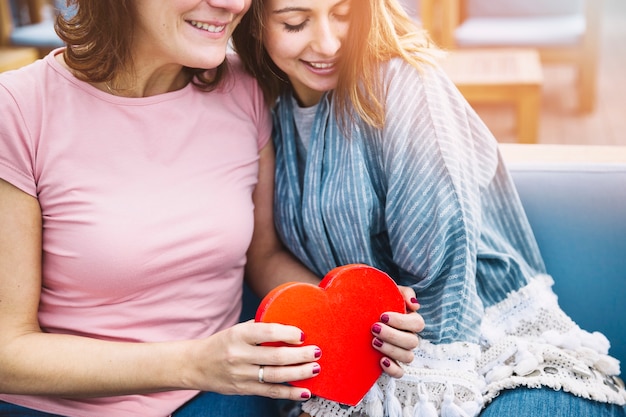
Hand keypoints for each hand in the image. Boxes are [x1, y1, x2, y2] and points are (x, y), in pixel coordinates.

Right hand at [185, 320, 320, 400]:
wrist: (195, 364)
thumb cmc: (223, 343)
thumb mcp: (238, 329)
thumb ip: (261, 327)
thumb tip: (291, 323)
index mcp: (238, 335)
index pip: (266, 332)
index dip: (287, 333)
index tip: (302, 334)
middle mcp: (239, 355)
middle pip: (275, 357)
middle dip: (300, 355)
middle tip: (317, 352)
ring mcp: (241, 375)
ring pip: (275, 376)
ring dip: (299, 373)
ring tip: (315, 368)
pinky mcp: (244, 389)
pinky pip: (271, 392)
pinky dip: (290, 393)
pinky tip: (305, 391)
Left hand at [371, 286, 423, 377]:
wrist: (358, 314)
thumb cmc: (377, 300)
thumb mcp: (388, 290)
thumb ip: (404, 292)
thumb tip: (414, 305)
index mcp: (410, 321)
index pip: (417, 324)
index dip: (402, 321)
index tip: (382, 316)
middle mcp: (408, 337)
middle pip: (412, 341)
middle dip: (392, 335)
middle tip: (374, 328)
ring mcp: (401, 352)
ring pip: (407, 357)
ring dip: (391, 349)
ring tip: (373, 342)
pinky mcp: (392, 364)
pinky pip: (400, 373)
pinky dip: (393, 369)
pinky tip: (381, 361)